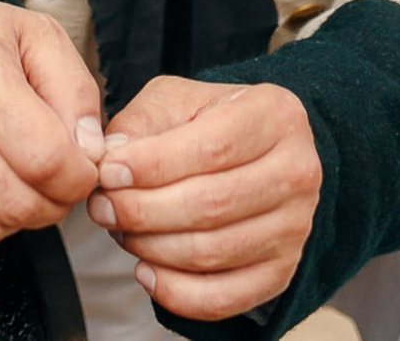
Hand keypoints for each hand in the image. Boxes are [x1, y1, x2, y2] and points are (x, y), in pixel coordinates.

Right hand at [0, 0, 105, 256]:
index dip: (79, 176)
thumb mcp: (35, 34)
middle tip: (56, 181)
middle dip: (54, 204)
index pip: (46, 161)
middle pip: (18, 204)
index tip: (82, 165)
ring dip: (17, 221)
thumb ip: (75, 90)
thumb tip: (89, 151)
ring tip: (21, 185)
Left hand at [91, 76, 320, 321]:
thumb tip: (109, 161)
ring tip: (119, 230)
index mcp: (274, 116)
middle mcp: (297, 172)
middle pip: (212, 204)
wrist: (251, 153)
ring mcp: (294, 227)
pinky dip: (176, 292)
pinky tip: (146, 271)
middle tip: (102, 207)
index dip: (152, 166)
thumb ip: (140, 124)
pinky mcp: (281, 271)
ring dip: (152, 247)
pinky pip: (224, 298)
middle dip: (143, 210)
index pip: (212, 148)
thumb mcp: (174, 101)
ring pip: (213, 252)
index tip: (109, 173)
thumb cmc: (207, 123)